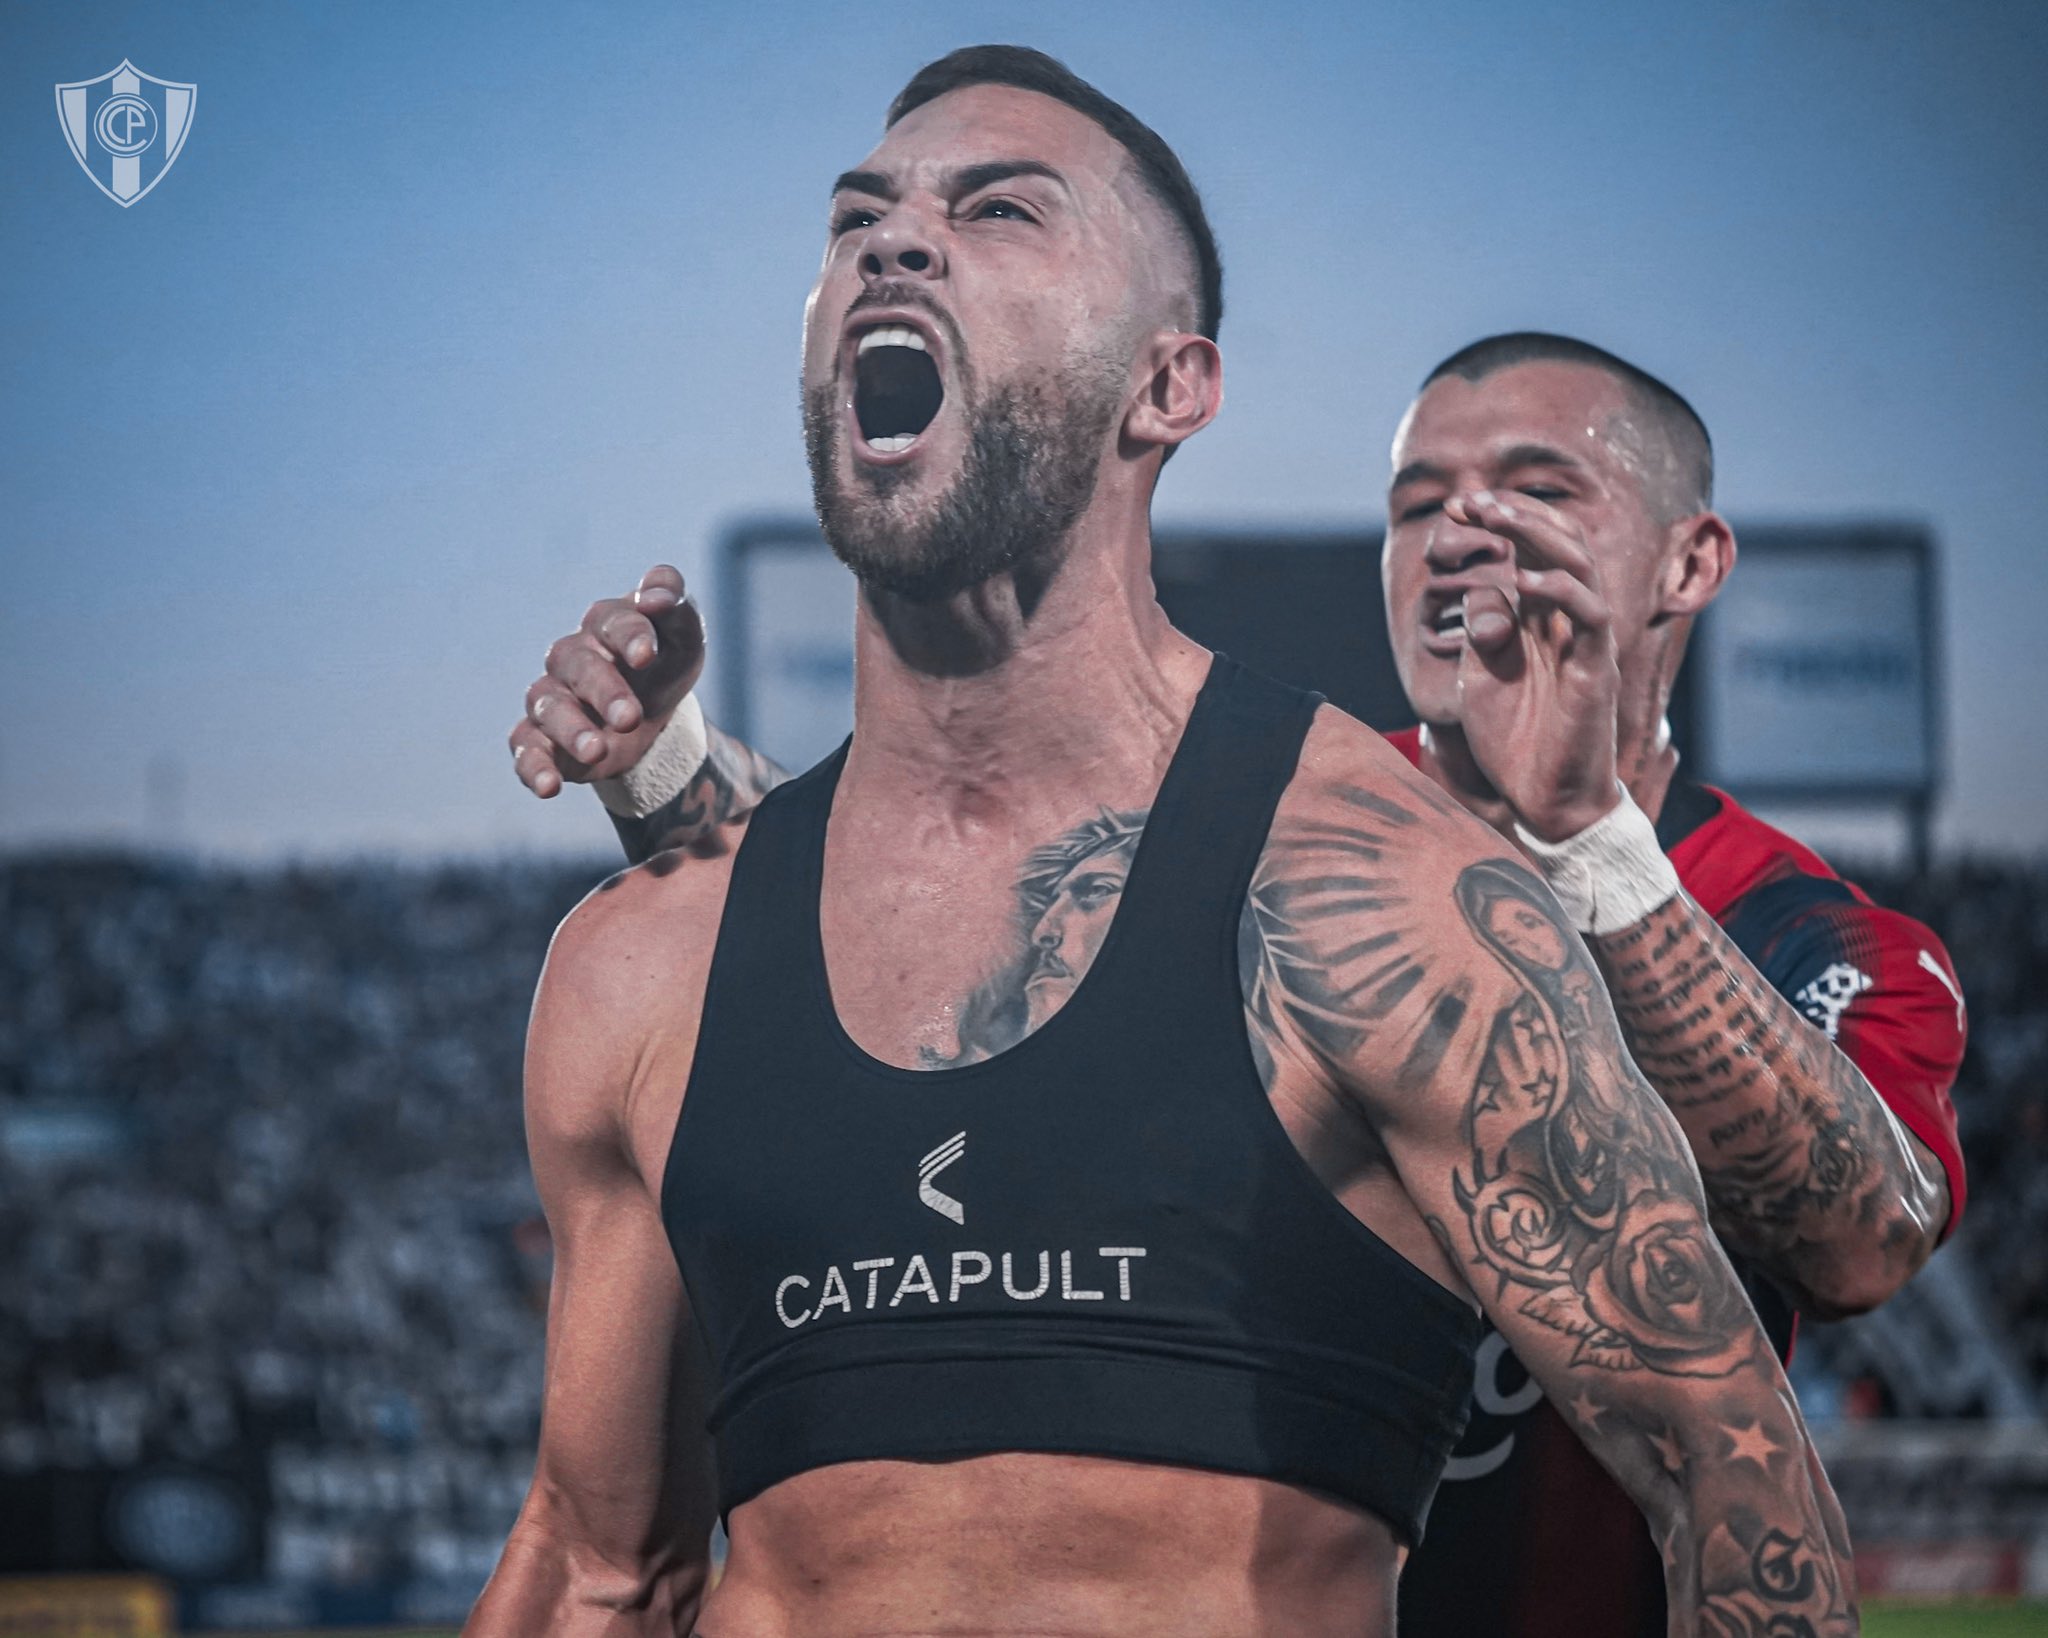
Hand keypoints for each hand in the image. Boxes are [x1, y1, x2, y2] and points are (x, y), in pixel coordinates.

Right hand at [509, 565, 705, 797]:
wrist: (654, 716)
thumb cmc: (664, 665)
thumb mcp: (684, 638)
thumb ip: (677, 608)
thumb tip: (660, 597)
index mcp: (606, 625)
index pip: (612, 622)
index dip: (630, 636)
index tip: (647, 656)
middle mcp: (572, 657)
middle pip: (579, 666)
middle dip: (604, 691)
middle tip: (630, 719)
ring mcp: (553, 698)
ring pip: (549, 707)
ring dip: (570, 730)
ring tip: (596, 750)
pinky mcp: (543, 738)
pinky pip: (526, 749)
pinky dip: (533, 767)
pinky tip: (548, 788)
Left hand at [1447, 491, 1620, 841]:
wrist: (1541, 801)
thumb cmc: (1513, 741)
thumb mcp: (1479, 678)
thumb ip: (1480, 632)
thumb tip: (1480, 590)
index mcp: (1536, 618)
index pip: (1526, 551)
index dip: (1496, 524)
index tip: (1453, 509)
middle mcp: (1565, 620)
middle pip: (1557, 543)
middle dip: (1515, 514)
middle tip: (1472, 500)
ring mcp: (1584, 640)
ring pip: (1579, 565)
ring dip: (1537, 533)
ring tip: (1497, 516)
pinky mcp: (1596, 668)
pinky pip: (1591, 615)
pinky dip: (1561, 590)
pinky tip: (1525, 580)